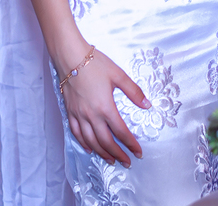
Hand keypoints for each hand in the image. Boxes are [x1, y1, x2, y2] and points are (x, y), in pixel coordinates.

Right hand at [60, 48, 149, 165]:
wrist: (70, 57)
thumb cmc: (95, 64)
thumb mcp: (118, 75)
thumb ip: (134, 92)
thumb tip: (147, 105)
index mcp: (106, 107)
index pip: (121, 132)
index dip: (131, 144)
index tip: (138, 152)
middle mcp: (91, 115)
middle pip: (106, 142)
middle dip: (118, 154)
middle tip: (127, 161)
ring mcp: (79, 115)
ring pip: (91, 141)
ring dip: (102, 153)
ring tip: (111, 160)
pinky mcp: (70, 112)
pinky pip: (76, 133)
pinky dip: (84, 144)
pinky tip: (90, 148)